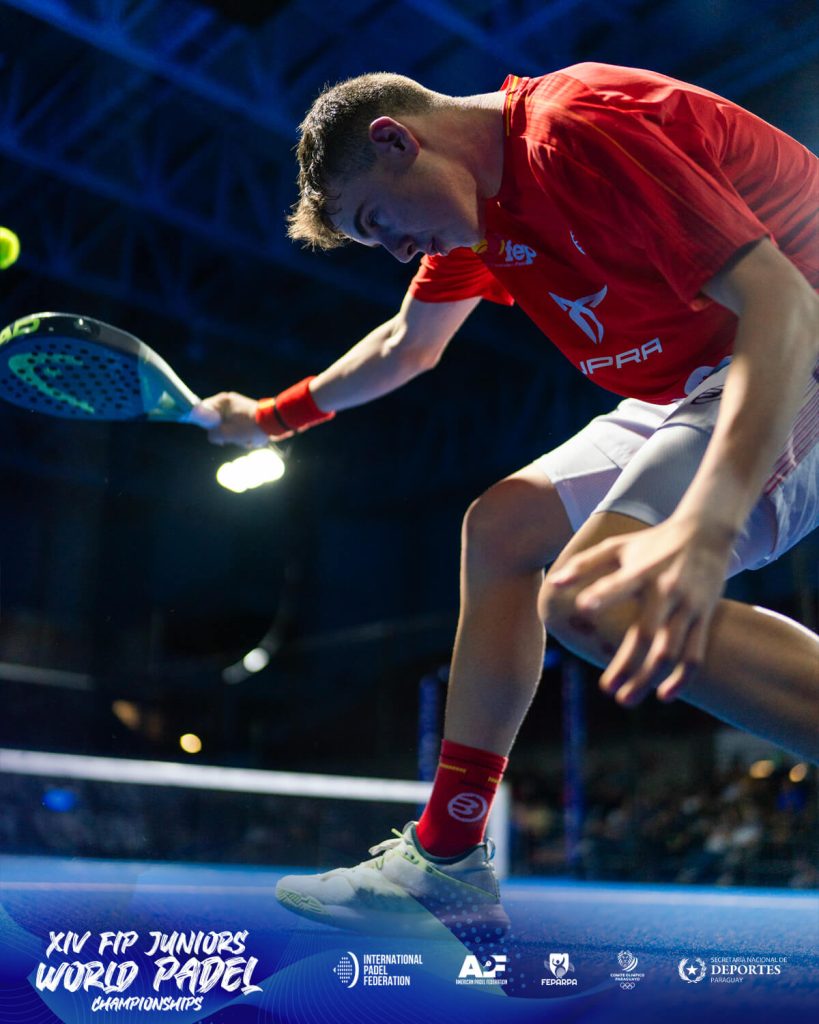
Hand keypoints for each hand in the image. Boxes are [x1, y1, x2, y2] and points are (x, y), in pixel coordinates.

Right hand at [194, 391, 276, 447]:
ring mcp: (239, 407)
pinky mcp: (247, 415)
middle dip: (226, 434)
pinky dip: (244, 435)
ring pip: (229, 426)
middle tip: (234, 438)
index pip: (204, 411)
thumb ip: (213, 434)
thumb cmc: (249, 427)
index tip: (216, 433)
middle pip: (217, 421)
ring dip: (237, 437)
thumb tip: (212, 435)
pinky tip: (252, 438)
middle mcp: (229, 401)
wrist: (274, 423)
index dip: (206, 425)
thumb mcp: (226, 433)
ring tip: (247, 439)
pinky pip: (239, 427)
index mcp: (222, 401)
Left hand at [550, 516, 733, 703]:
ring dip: (649, 679)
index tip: (582, 608)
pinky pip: (695, 654)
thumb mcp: (617, 546)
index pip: (621, 584)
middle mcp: (666, 591)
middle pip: (645, 635)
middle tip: (606, 689)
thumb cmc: (652, 542)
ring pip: (670, 652)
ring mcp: (688, 606)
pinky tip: (664, 696)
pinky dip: (682, 678)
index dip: (603, 595)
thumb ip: (584, 564)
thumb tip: (554, 584)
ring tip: (625, 699)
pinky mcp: (704, 617)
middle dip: (625, 665)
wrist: (706, 533)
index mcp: (642, 571)